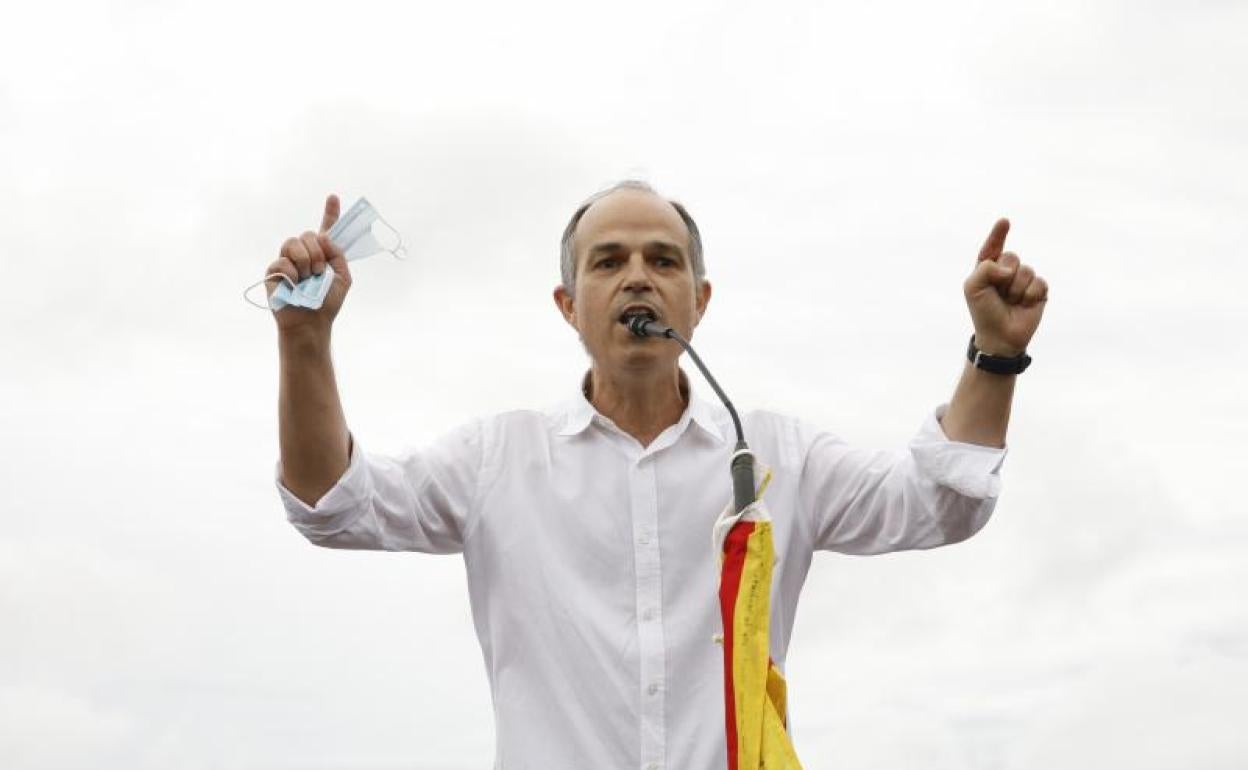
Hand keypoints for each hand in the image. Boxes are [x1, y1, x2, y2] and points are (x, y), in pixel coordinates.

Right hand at [265, 195, 352, 333]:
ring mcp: (288, 261)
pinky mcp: (274, 271)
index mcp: (322, 254)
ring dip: (306, 260)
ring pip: (293, 242)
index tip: (334, 197)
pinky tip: (295, 283)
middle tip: (319, 272)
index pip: (325, 229)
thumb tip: (324, 237)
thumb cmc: (327, 303)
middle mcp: (304, 254)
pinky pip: (282, 260)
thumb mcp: (343, 277)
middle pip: (308, 234)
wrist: (312, 322)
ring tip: (308, 277)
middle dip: (317, 252)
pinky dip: (292, 272)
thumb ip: (338, 254)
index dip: (330, 213)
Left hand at [963, 218, 1048, 356]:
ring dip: (1016, 289)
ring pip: (1026, 270)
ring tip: (1011, 302)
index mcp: (988, 269)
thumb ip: (985, 268)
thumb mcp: (973, 287)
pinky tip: (1025, 305)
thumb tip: (1009, 267)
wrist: (1000, 337)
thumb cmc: (983, 312)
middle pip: (1012, 256)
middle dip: (1004, 275)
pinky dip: (1030, 294)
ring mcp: (1024, 281)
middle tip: (999, 293)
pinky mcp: (1039, 291)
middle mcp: (1006, 272)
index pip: (992, 248)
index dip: (998, 234)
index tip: (1005, 222)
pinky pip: (1039, 282)